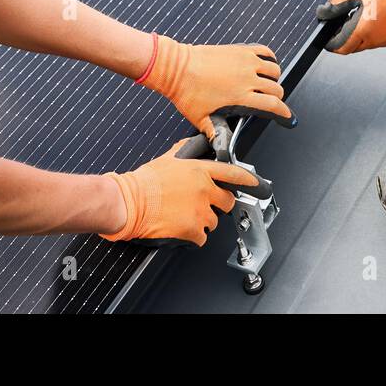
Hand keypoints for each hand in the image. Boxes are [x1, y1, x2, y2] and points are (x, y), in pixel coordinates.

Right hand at [101, 138, 262, 245]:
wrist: (129, 202)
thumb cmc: (143, 183)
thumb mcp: (167, 160)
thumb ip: (184, 154)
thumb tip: (190, 147)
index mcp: (199, 170)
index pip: (232, 173)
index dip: (248, 179)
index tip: (257, 184)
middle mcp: (203, 189)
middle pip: (227, 201)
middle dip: (218, 205)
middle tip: (204, 206)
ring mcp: (199, 210)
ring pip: (213, 222)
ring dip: (202, 222)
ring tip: (183, 217)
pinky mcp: (192, 229)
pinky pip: (201, 238)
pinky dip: (192, 237)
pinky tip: (180, 229)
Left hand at [138, 35, 292, 138]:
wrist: (176, 67)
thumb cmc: (186, 91)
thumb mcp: (201, 119)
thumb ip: (214, 134)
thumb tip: (220, 148)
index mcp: (240, 96)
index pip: (273, 105)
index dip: (284, 112)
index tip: (287, 116)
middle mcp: (247, 77)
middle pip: (276, 88)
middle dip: (277, 98)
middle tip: (271, 102)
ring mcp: (245, 61)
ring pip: (274, 69)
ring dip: (274, 78)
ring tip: (267, 84)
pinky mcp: (239, 49)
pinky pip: (264, 51)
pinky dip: (269, 58)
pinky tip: (264, 64)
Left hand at [316, 0, 385, 53]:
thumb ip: (337, 4)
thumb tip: (325, 11)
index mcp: (364, 31)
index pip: (341, 48)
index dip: (332, 42)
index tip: (329, 37)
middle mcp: (377, 40)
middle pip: (354, 46)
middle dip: (346, 36)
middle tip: (345, 21)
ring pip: (368, 43)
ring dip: (362, 33)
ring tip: (364, 13)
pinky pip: (382, 38)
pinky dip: (376, 30)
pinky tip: (378, 14)